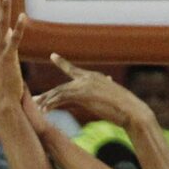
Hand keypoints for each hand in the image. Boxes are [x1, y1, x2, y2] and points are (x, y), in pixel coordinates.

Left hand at [35, 53, 151, 127]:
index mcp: (95, 78)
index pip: (75, 70)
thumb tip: (111, 92)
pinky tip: (44, 110)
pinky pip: (62, 98)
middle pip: (63, 85)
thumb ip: (108, 95)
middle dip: (49, 94)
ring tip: (36, 107)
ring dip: (47, 100)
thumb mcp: (115, 99)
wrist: (133, 112)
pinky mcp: (82, 93)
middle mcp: (88, 78)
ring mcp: (84, 85)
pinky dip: (52, 104)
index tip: (53, 56)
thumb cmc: (128, 109)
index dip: (63, 63)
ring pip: (59, 92)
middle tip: (36, 99)